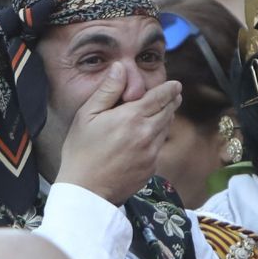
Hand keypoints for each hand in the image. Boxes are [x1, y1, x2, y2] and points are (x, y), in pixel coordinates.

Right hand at [56, 63, 181, 204]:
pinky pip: (158, 147)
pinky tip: (148, 136)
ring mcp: (151, 154)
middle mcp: (147, 134)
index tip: (176, 84)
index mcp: (132, 118)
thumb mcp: (87, 115)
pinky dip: (157, 138)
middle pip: (168, 112)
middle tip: (175, 95)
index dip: (170, 89)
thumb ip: (108, 90)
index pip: (160, 97)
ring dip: (166, 118)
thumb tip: (120, 67)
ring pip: (165, 129)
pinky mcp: (150, 168)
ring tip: (164, 111)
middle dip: (172, 101)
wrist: (86, 191)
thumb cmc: (81, 151)